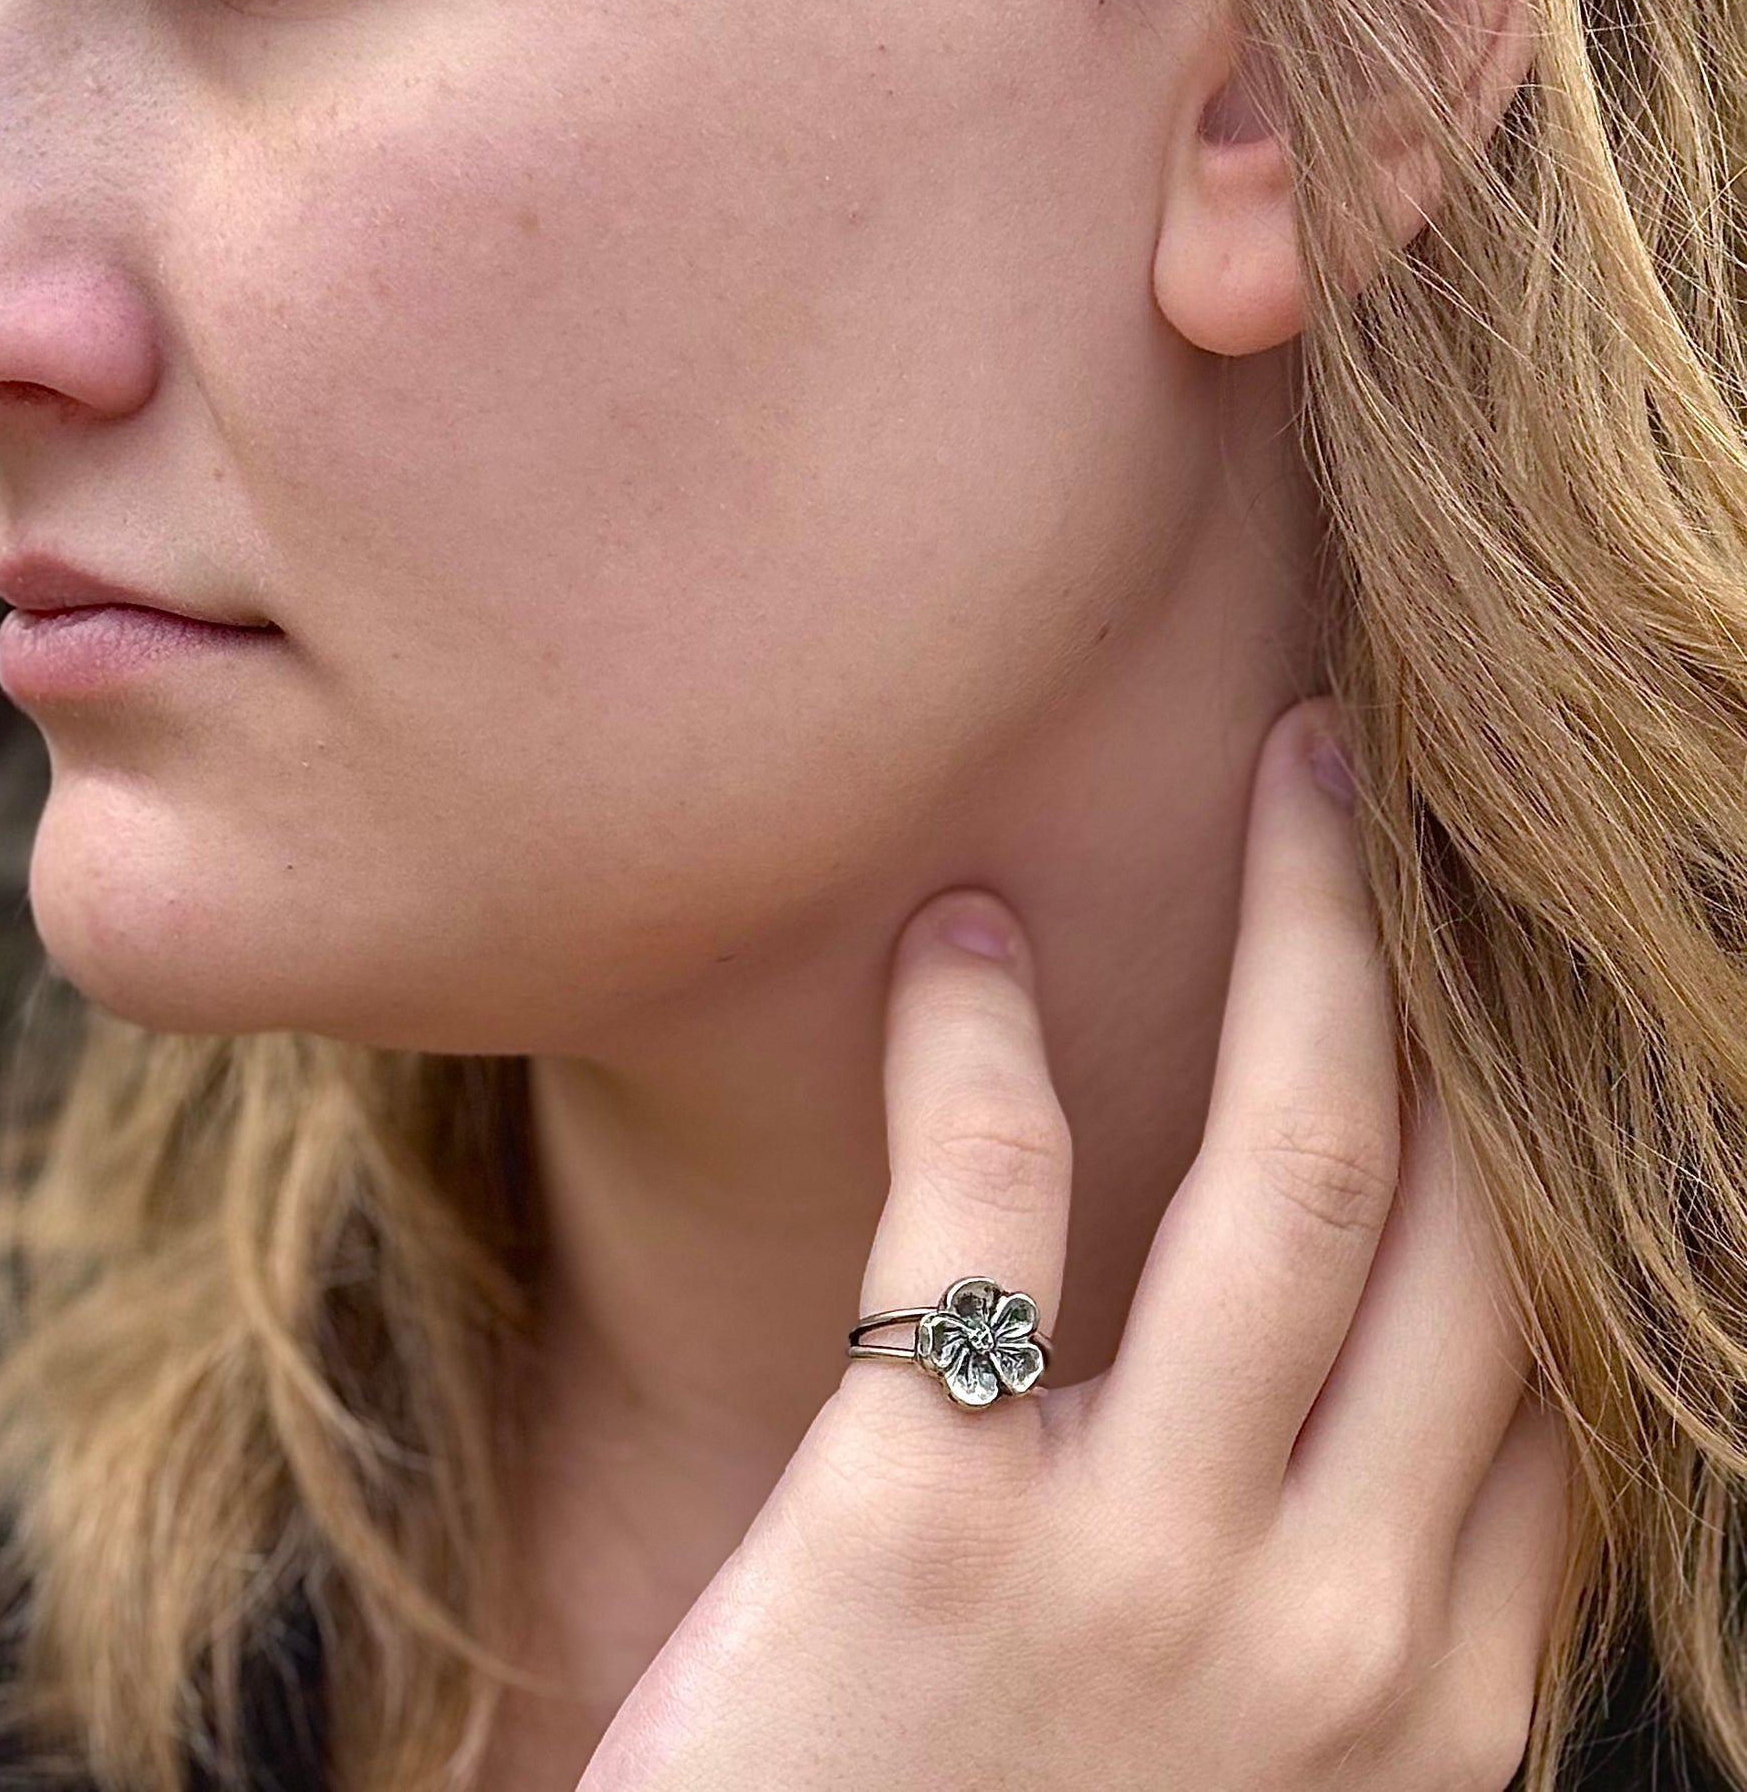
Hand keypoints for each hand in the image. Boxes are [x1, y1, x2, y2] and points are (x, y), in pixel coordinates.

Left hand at [574, 697, 1573, 1791]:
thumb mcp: (1246, 1768)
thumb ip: (1330, 1594)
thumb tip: (1378, 1381)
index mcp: (1429, 1697)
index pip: (1540, 1344)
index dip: (1517, 1119)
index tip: (1471, 975)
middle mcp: (1337, 1628)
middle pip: (1450, 1213)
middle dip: (1444, 976)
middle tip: (1393, 802)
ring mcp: (1142, 1574)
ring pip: (1289, 1173)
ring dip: (1308, 936)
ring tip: (1293, 770)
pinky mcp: (922, 1528)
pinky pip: (986, 1212)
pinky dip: (977, 1047)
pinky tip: (960, 932)